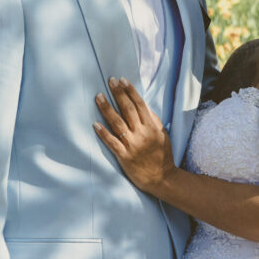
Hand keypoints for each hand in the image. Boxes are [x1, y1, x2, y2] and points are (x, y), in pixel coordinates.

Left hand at [94, 78, 176, 195]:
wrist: (161, 178)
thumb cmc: (163, 155)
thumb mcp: (163, 135)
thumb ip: (154, 120)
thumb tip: (143, 106)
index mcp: (152, 127)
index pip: (140, 104)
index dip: (130, 91)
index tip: (122, 80)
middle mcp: (142, 134)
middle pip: (128, 110)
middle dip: (118, 94)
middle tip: (110, 81)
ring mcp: (132, 145)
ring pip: (117, 123)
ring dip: (107, 108)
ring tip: (99, 96)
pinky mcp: (124, 156)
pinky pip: (112, 142)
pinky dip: (103, 133)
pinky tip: (95, 124)